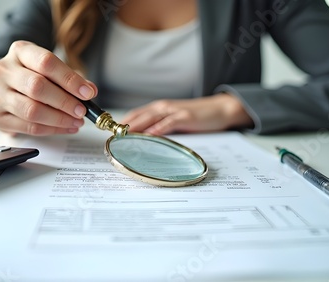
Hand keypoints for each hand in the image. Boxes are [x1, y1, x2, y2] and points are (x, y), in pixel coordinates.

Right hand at [0, 40, 96, 135]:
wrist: (3, 86)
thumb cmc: (32, 75)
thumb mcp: (50, 68)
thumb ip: (70, 78)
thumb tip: (90, 90)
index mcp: (19, 51)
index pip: (46, 62)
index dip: (69, 79)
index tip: (87, 92)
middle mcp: (3, 70)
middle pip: (37, 87)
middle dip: (65, 101)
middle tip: (82, 110)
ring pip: (31, 110)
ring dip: (59, 119)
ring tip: (76, 121)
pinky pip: (28, 127)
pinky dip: (51, 129)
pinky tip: (65, 127)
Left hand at [120, 93, 253, 134]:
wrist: (220, 109)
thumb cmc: (196, 117)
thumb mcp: (174, 122)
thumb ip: (159, 128)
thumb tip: (144, 140)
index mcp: (158, 108)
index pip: (135, 114)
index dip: (120, 122)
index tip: (108, 132)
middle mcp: (162, 107)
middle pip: (137, 115)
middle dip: (122, 126)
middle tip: (109, 135)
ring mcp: (173, 111)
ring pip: (149, 118)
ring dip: (135, 127)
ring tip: (122, 136)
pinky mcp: (184, 117)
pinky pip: (167, 123)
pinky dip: (156, 129)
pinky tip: (148, 135)